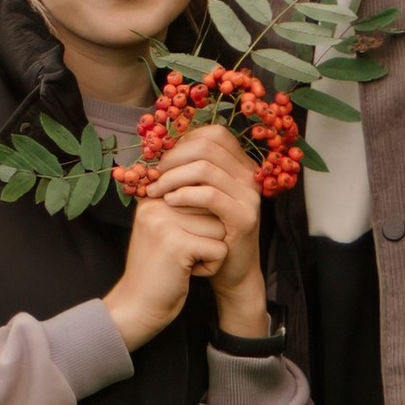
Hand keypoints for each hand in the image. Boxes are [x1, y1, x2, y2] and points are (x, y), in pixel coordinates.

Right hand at [104, 184, 227, 351]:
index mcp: (153, 198)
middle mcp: (156, 204)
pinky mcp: (178, 244)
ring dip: (211, 251)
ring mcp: (165, 223)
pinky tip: (189, 272)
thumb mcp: (164, 230)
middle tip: (183, 255)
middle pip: (213, 209)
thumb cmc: (158, 270)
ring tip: (185, 263)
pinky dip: (212, 266)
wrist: (137, 306)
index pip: (202, 194)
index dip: (201, 223)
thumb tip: (220, 188)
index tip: (179, 243)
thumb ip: (185, 207)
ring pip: (221, 228)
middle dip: (208, 236)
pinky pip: (220, 249)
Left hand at [141, 130, 268, 337]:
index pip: (213, 133)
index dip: (182, 141)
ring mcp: (249, 195)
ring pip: (205, 168)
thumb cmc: (208, 231)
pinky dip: (184, 195)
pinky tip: (169, 202)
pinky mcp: (244, 217)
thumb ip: (188, 171)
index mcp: (240, 164)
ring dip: (173, 177)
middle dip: (173, 158)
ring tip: (156, 191)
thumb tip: (156, 149)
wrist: (230, 271)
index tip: (162, 161)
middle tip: (154, 175)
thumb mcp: (198, 195)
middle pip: (207, 146)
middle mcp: (249, 175)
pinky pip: (210, 195)